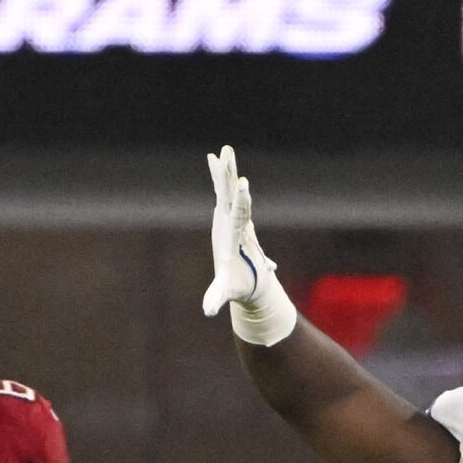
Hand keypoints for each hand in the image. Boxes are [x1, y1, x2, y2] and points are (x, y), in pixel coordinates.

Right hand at [202, 145, 296, 345]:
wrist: (255, 281)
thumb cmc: (240, 285)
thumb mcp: (227, 291)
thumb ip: (217, 297)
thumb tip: (207, 312)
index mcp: (237, 236)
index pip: (240, 215)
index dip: (241, 201)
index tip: (243, 184)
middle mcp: (237, 223)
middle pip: (233, 196)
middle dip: (230, 176)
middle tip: (228, 154)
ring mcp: (233, 218)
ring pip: (228, 190)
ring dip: (224, 171)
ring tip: (223, 150)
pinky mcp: (228, 216)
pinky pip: (222, 191)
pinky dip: (217, 176)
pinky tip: (213, 159)